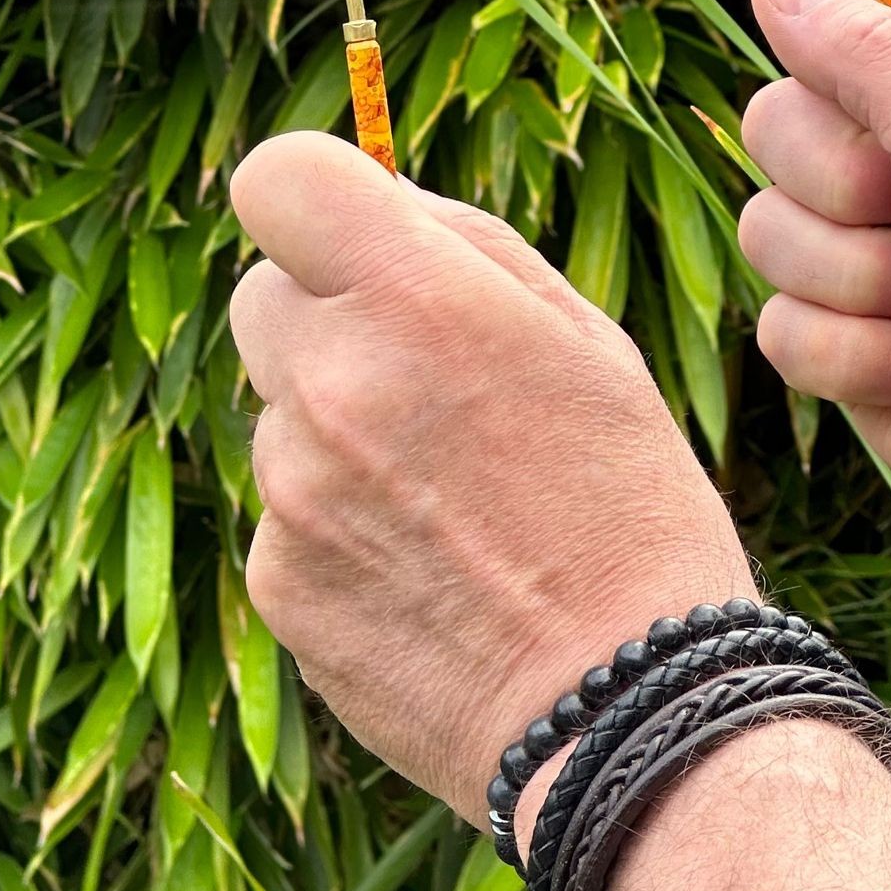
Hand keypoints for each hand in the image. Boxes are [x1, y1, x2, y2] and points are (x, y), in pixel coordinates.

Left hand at [228, 133, 754, 821]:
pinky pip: (282, 515)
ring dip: (334, 436)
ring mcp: (292, 488)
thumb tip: (375, 198)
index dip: (306, 199)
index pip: (275, 179)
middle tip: (420, 388)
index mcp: (416, 301)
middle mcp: (333, 383)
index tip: (340, 238)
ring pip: (277, 415)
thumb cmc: (623, 504)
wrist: (629, 710)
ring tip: (448, 506)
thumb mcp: (583, 341)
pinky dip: (332, 531)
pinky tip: (421, 573)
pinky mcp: (276, 578)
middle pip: (262, 299)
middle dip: (323, 323)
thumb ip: (463, 246)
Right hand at [741, 0, 890, 567]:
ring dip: (855, 289)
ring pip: (763, 234)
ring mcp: (868, 248)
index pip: (828, 22)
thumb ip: (867, 55)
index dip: (829, 68)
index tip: (882, 111)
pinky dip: (851, 358)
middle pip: (772, 129)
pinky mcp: (843, 335)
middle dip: (840, 196)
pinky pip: (777, 327)